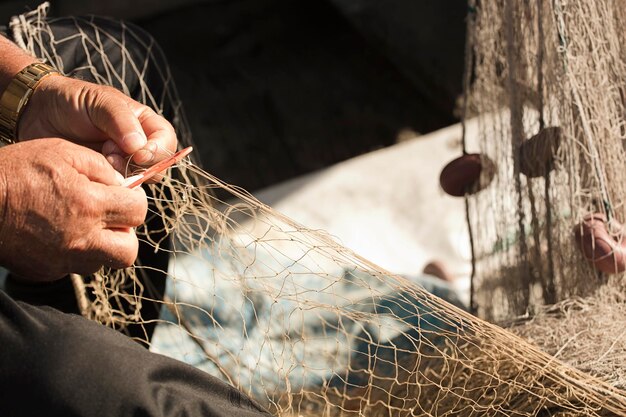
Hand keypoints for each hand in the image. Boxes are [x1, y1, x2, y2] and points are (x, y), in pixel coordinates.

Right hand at [0, 138, 147, 280]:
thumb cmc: (15, 171)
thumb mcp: (61, 152)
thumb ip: (101, 168)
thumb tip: (124, 184)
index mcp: (89, 205)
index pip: (138, 212)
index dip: (134, 200)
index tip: (124, 195)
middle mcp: (81, 239)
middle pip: (129, 250)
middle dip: (126, 233)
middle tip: (111, 218)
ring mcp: (63, 259)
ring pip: (103, 262)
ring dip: (102, 245)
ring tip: (84, 225)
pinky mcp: (46, 271)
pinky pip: (74, 268)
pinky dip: (75, 254)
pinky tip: (61, 234)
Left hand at [17, 75, 177, 176]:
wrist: (38, 114)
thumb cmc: (71, 101)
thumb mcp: (99, 101)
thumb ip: (121, 120)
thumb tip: (139, 147)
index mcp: (144, 123)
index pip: (166, 140)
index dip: (158, 150)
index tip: (138, 153)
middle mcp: (138, 146)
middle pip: (157, 165)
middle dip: (138, 165)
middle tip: (111, 156)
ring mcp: (122, 164)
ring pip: (139, 181)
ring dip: (123, 177)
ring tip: (100, 162)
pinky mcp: (106, 179)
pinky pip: (118, 190)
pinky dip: (108, 186)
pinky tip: (92, 173)